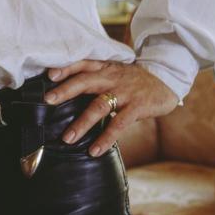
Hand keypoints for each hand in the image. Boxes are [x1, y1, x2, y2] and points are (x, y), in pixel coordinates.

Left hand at [45, 60, 178, 156]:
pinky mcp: (137, 107)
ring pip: (98, 106)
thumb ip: (95, 79)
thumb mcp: (114, 72)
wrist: (166, 79)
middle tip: (47, 101)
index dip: (65, 68)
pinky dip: (105, 138)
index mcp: (104, 68)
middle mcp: (111, 78)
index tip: (49, 75)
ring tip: (67, 138)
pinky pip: (118, 124)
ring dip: (81, 123)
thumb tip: (67, 94)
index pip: (82, 64)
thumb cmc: (133, 79)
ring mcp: (124, 92)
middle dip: (65, 91)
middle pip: (84, 82)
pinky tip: (95, 150)